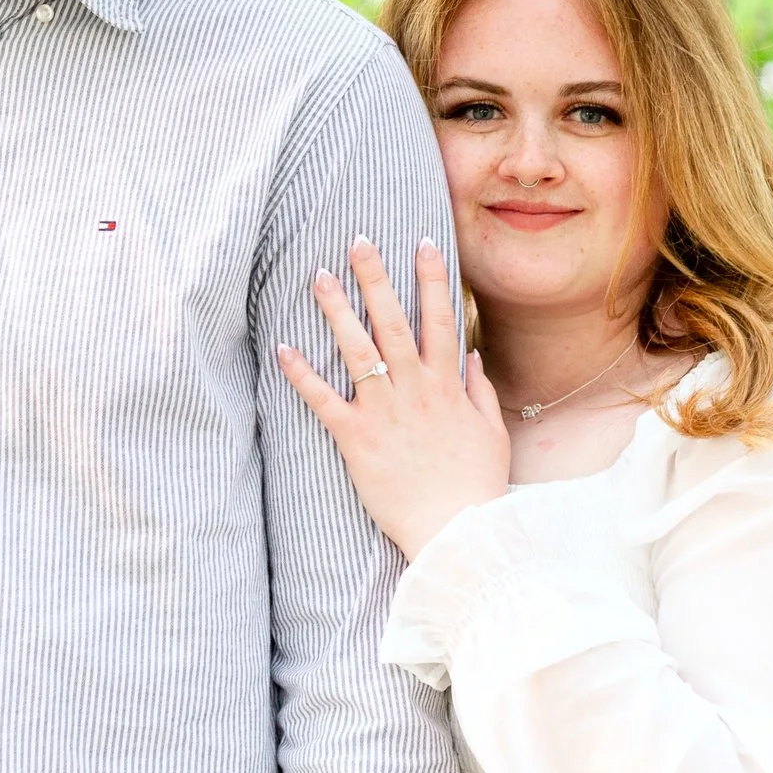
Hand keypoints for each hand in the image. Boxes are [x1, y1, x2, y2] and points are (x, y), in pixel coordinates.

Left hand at [276, 235, 509, 560]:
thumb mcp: (491, 433)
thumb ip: (480, 393)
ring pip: (357, 349)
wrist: (458, 531)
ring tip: (318, 276)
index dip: (431, 278)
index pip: (440, 319)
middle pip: (393, 321)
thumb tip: (473, 358)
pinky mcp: (357, 439)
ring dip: (337, 310)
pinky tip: (281, 347)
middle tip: (357, 240)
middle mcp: (415, 389)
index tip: (422, 242)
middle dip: (375, 277)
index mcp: (447, 385)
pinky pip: (323, 400)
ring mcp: (384, 411)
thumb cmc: (476, 485)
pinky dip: (301, 374)